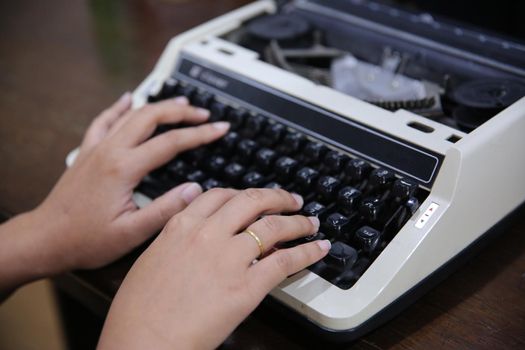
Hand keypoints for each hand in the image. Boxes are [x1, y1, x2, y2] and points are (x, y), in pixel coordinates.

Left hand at [0, 93, 229, 290]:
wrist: (45, 238)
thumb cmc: (86, 240)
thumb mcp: (132, 232)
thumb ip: (166, 209)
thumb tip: (195, 189)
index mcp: (124, 169)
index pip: (171, 142)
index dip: (200, 134)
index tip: (220, 129)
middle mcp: (110, 151)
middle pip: (151, 117)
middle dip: (182, 112)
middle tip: (204, 114)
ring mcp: (96, 148)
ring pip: (131, 114)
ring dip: (158, 106)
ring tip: (180, 103)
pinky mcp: (87, 152)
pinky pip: (104, 120)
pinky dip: (119, 107)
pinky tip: (127, 98)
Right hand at [98, 188, 330, 349]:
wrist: (141, 341)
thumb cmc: (139, 310)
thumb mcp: (152, 259)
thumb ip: (176, 237)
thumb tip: (195, 229)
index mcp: (181, 225)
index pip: (221, 195)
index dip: (245, 194)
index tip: (256, 198)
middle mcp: (208, 234)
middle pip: (252, 201)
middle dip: (277, 197)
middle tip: (291, 201)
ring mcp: (229, 258)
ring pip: (274, 227)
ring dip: (298, 222)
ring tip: (310, 224)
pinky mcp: (247, 286)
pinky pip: (285, 261)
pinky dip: (307, 253)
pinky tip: (318, 250)